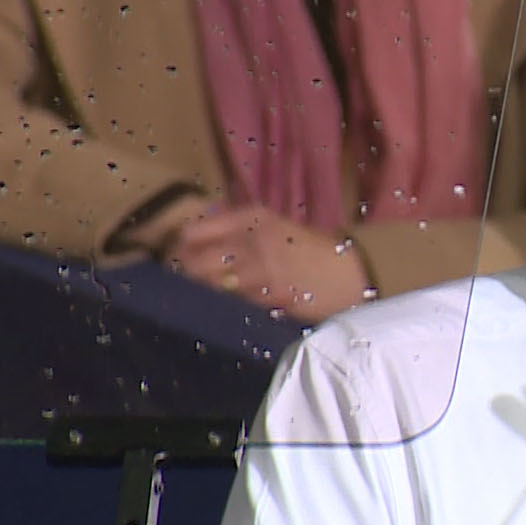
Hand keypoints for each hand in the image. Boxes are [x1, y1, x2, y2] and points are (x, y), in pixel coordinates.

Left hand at [166, 206, 371, 322]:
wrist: (349, 272)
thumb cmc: (308, 249)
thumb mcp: (273, 225)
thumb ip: (236, 226)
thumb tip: (194, 232)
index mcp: (251, 217)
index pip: (192, 232)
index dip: (178, 247)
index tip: (175, 257)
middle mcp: (252, 240)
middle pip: (193, 262)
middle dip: (184, 274)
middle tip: (184, 281)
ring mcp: (261, 272)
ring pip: (211, 287)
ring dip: (204, 293)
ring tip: (206, 295)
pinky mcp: (270, 298)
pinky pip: (234, 304)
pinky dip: (228, 306)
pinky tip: (232, 307)